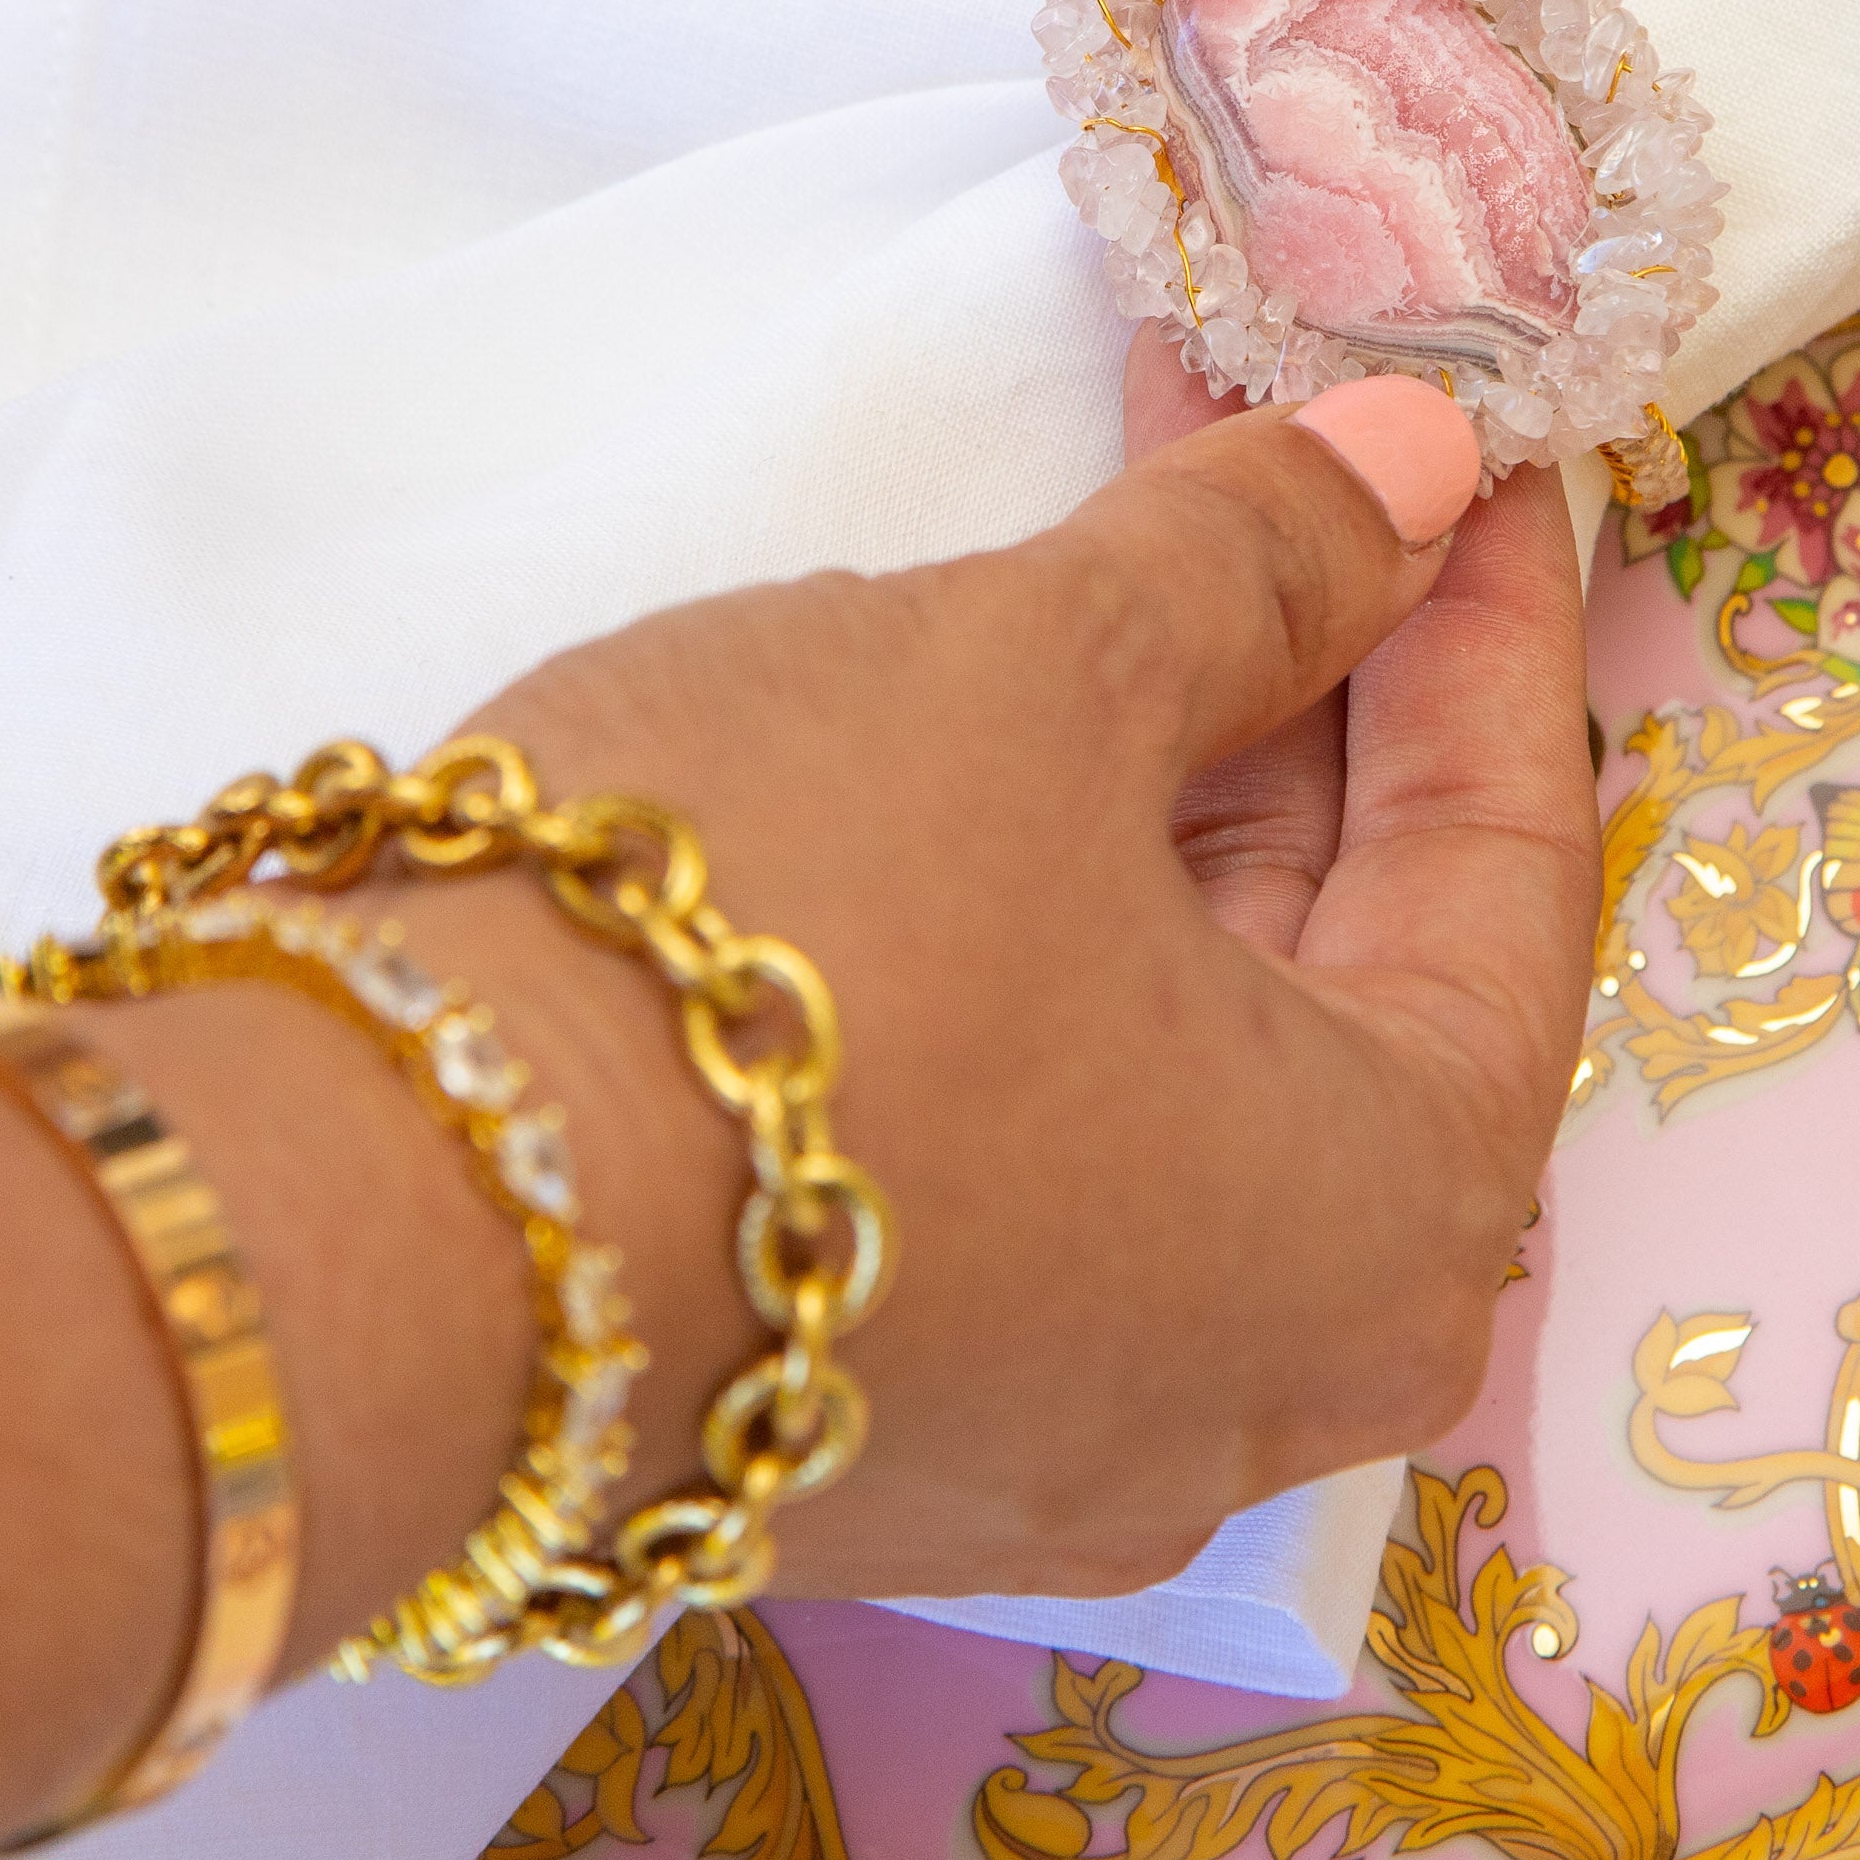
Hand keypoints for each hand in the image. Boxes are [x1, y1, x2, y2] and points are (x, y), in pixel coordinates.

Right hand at [0, 346, 1597, 1859]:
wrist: (350, 1233)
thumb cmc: (774, 929)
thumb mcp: (1040, 676)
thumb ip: (1262, 560)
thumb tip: (1421, 462)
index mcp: (1392, 1221)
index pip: (1508, 863)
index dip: (1485, 622)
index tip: (1467, 453)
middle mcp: (1265, 1367)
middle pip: (1353, 954)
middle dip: (1318, 679)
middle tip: (1286, 464)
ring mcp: (1064, 1405)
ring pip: (1187, 1034)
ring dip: (1173, 776)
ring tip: (1139, 548)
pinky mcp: (880, 1391)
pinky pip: (1047, 1115)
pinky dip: (1058, 914)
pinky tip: (1004, 745)